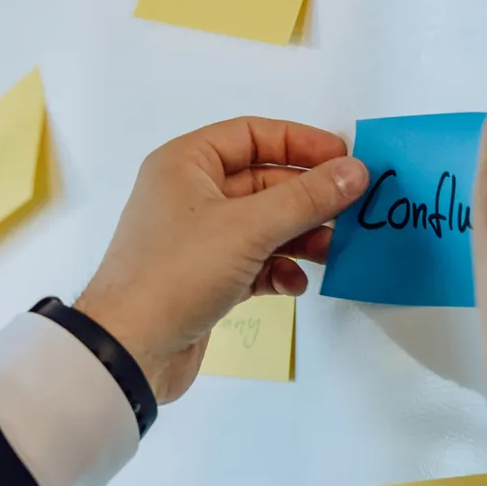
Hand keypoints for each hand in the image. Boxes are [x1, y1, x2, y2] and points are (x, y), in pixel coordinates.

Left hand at [76, 118, 368, 402]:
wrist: (130, 350)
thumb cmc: (178, 272)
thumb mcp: (248, 227)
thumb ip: (306, 197)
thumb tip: (356, 171)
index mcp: (186, 164)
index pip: (252, 135)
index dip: (301, 143)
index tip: (346, 159)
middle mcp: (189, 194)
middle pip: (263, 182)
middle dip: (307, 198)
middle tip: (351, 211)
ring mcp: (198, 239)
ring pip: (263, 225)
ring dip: (299, 236)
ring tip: (331, 252)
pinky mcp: (206, 279)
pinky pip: (254, 262)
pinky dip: (278, 270)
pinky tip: (294, 284)